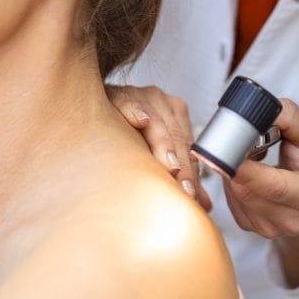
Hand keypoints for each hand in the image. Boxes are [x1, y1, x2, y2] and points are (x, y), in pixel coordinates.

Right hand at [106, 84, 212, 210]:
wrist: (94, 106)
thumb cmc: (127, 132)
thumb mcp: (155, 149)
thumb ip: (180, 173)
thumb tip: (204, 204)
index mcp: (176, 113)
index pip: (187, 147)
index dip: (191, 174)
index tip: (192, 198)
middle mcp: (163, 102)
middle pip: (176, 138)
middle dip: (181, 166)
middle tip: (184, 191)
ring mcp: (141, 95)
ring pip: (158, 124)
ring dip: (164, 145)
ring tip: (171, 166)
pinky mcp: (118, 94)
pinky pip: (129, 102)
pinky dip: (136, 111)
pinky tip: (142, 122)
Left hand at [222, 98, 298, 285]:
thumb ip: (289, 116)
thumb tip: (258, 110)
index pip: (273, 186)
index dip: (246, 169)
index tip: (226, 150)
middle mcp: (293, 220)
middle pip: (247, 191)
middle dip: (234, 163)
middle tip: (236, 141)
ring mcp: (272, 229)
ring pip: (235, 196)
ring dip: (234, 172)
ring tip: (254, 157)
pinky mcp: (255, 229)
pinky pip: (232, 204)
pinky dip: (234, 184)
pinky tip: (250, 174)